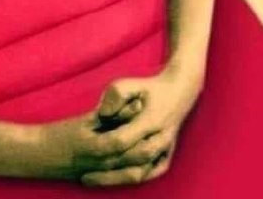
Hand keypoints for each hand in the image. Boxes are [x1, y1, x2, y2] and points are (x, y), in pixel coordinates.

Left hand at [79, 64, 203, 186]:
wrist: (177, 94)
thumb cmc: (147, 88)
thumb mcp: (129, 84)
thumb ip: (115, 96)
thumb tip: (102, 114)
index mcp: (151, 119)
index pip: (124, 139)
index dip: (104, 146)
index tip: (87, 150)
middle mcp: (161, 138)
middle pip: (131, 161)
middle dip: (107, 168)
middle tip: (85, 174)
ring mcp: (166, 151)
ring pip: (140, 172)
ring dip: (116, 178)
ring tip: (93, 179)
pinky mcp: (167, 158)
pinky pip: (149, 175)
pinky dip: (130, 178)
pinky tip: (112, 179)